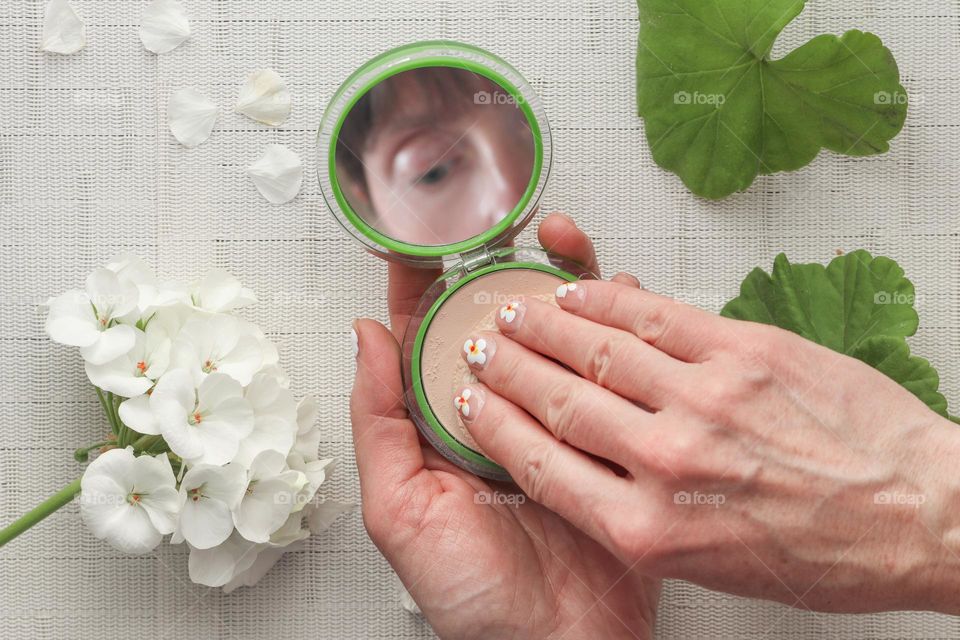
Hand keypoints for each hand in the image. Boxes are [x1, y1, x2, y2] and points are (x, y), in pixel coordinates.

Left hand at [351, 215, 658, 639]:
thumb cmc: (475, 598)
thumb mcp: (402, 513)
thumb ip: (379, 423)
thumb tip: (366, 335)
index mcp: (442, 425)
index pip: (425, 334)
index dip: (420, 280)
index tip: (421, 231)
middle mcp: (496, 412)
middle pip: (493, 321)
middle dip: (498, 263)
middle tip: (507, 215)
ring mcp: (552, 419)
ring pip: (552, 335)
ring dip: (557, 284)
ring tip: (562, 241)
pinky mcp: (604, 433)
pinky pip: (606, 369)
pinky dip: (612, 329)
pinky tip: (616, 298)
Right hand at [454, 277, 959, 614]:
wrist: (919, 515)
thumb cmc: (825, 551)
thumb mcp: (706, 565)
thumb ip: (633, 518)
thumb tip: (584, 469)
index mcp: (648, 529)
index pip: (539, 464)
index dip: (492, 424)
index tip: (469, 403)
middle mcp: (667, 462)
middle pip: (556, 399)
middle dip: (505, 367)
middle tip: (480, 347)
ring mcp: (705, 399)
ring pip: (596, 348)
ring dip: (544, 324)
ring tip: (515, 312)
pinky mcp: (743, 351)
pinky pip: (654, 316)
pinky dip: (607, 300)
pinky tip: (580, 293)